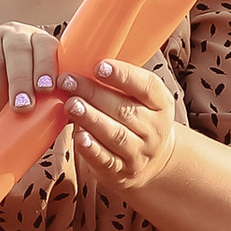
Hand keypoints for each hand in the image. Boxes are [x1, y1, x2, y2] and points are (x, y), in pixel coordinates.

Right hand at [0, 24, 67, 140]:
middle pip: (19, 50)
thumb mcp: (33, 102)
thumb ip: (52, 101)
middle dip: (22, 82)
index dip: (47, 66)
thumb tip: (77, 112)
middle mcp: (12, 35)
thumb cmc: (7, 105)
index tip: (47, 90)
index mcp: (35, 43)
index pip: (46, 46)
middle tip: (23, 108)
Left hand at [57, 52, 178, 197]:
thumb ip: (121, 83)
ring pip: (115, 134)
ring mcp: (139, 152)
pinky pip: (106, 159)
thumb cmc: (138, 118)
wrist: (153, 161)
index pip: (147, 86)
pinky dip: (92, 148)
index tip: (99, 66)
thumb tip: (83, 59)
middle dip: (93, 94)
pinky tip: (78, 136)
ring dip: (90, 118)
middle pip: (124, 109)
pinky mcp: (122, 171)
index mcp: (161, 104)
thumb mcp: (141, 99)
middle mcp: (154, 129)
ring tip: (70, 104)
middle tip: (69, 81)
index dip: (123, 75)